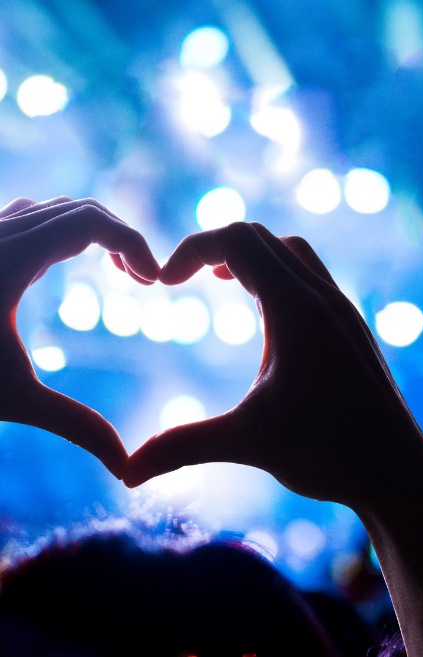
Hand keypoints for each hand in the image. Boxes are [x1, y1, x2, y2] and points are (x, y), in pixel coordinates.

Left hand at [0, 197, 160, 477]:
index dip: (134, 243)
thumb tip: (128, 467)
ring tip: (116, 272)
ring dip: (91, 233)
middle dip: (121, 238)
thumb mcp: (13, 400)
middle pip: (79, 209)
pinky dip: (60, 233)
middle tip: (143, 281)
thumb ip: (77, 426)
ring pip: (51, 209)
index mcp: (9, 257)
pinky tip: (61, 271)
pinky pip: (27, 219)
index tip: (155, 282)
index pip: (92, 221)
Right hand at [123, 223, 422, 508]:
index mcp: (297, 309)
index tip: (164, 284)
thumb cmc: (329, 453)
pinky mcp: (354, 330)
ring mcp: (344, 312)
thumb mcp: (248, 442)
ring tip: (225, 282)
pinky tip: (268, 318)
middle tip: (184, 278)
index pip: (237, 239)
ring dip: (255, 257)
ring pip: (295, 254)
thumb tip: (123, 474)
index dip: (191, 249)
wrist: (397, 470)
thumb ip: (182, 447)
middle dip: (217, 247)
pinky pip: (314, 279)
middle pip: (264, 238)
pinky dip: (282, 277)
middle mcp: (324, 298)